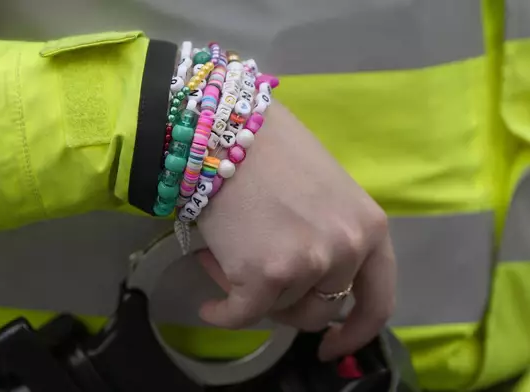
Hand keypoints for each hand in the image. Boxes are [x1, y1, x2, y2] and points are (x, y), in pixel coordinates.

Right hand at [197, 102, 395, 360]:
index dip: (356, 331)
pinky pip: (242, 315)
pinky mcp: (264, 275)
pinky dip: (223, 315)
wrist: (223, 129)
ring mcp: (307, 263)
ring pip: (279, 310)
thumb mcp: (326, 191)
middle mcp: (346, 249)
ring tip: (227, 260)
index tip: (333, 345)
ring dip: (253, 296)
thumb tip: (314, 278)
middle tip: (256, 274)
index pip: (377, 300)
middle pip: (319, 309)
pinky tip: (211, 308)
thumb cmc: (271, 150)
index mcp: (369, 228)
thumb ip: (332, 233)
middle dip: (286, 301)